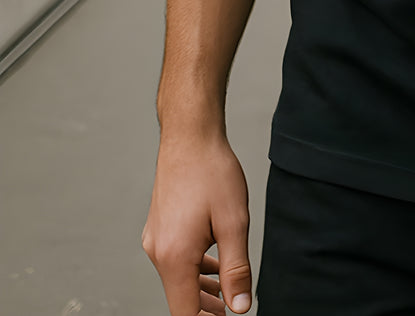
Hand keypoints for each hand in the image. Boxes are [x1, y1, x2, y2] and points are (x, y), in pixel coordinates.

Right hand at [143, 133, 251, 314]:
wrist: (189, 136)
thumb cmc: (212, 172)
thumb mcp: (234, 222)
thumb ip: (236, 269)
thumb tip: (241, 307)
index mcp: (175, 257)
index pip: (185, 312)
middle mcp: (158, 252)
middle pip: (180, 299)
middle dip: (205, 312)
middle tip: (231, 313)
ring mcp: (155, 239)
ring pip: (178, 279)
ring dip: (201, 292)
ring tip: (226, 300)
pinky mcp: (159, 227)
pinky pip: (175, 260)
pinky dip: (194, 271)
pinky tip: (213, 269)